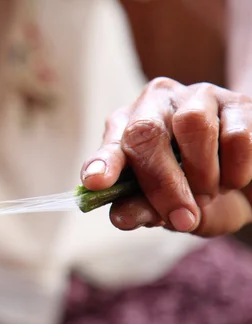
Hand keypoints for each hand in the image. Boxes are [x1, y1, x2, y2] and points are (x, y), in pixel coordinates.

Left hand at [81, 77, 251, 236]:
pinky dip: (237, 170)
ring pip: (192, 125)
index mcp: (126, 129)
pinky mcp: (239, 102)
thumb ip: (143, 210)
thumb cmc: (195, 193)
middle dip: (162, 182)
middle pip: (146, 132)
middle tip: (182, 218)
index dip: (103, 163)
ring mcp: (197, 96)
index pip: (110, 144)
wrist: (248, 182)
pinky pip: (236, 135)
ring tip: (208, 194)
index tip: (96, 182)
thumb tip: (121, 217)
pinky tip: (234, 179)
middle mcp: (155, 104)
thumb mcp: (168, 209)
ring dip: (203, 174)